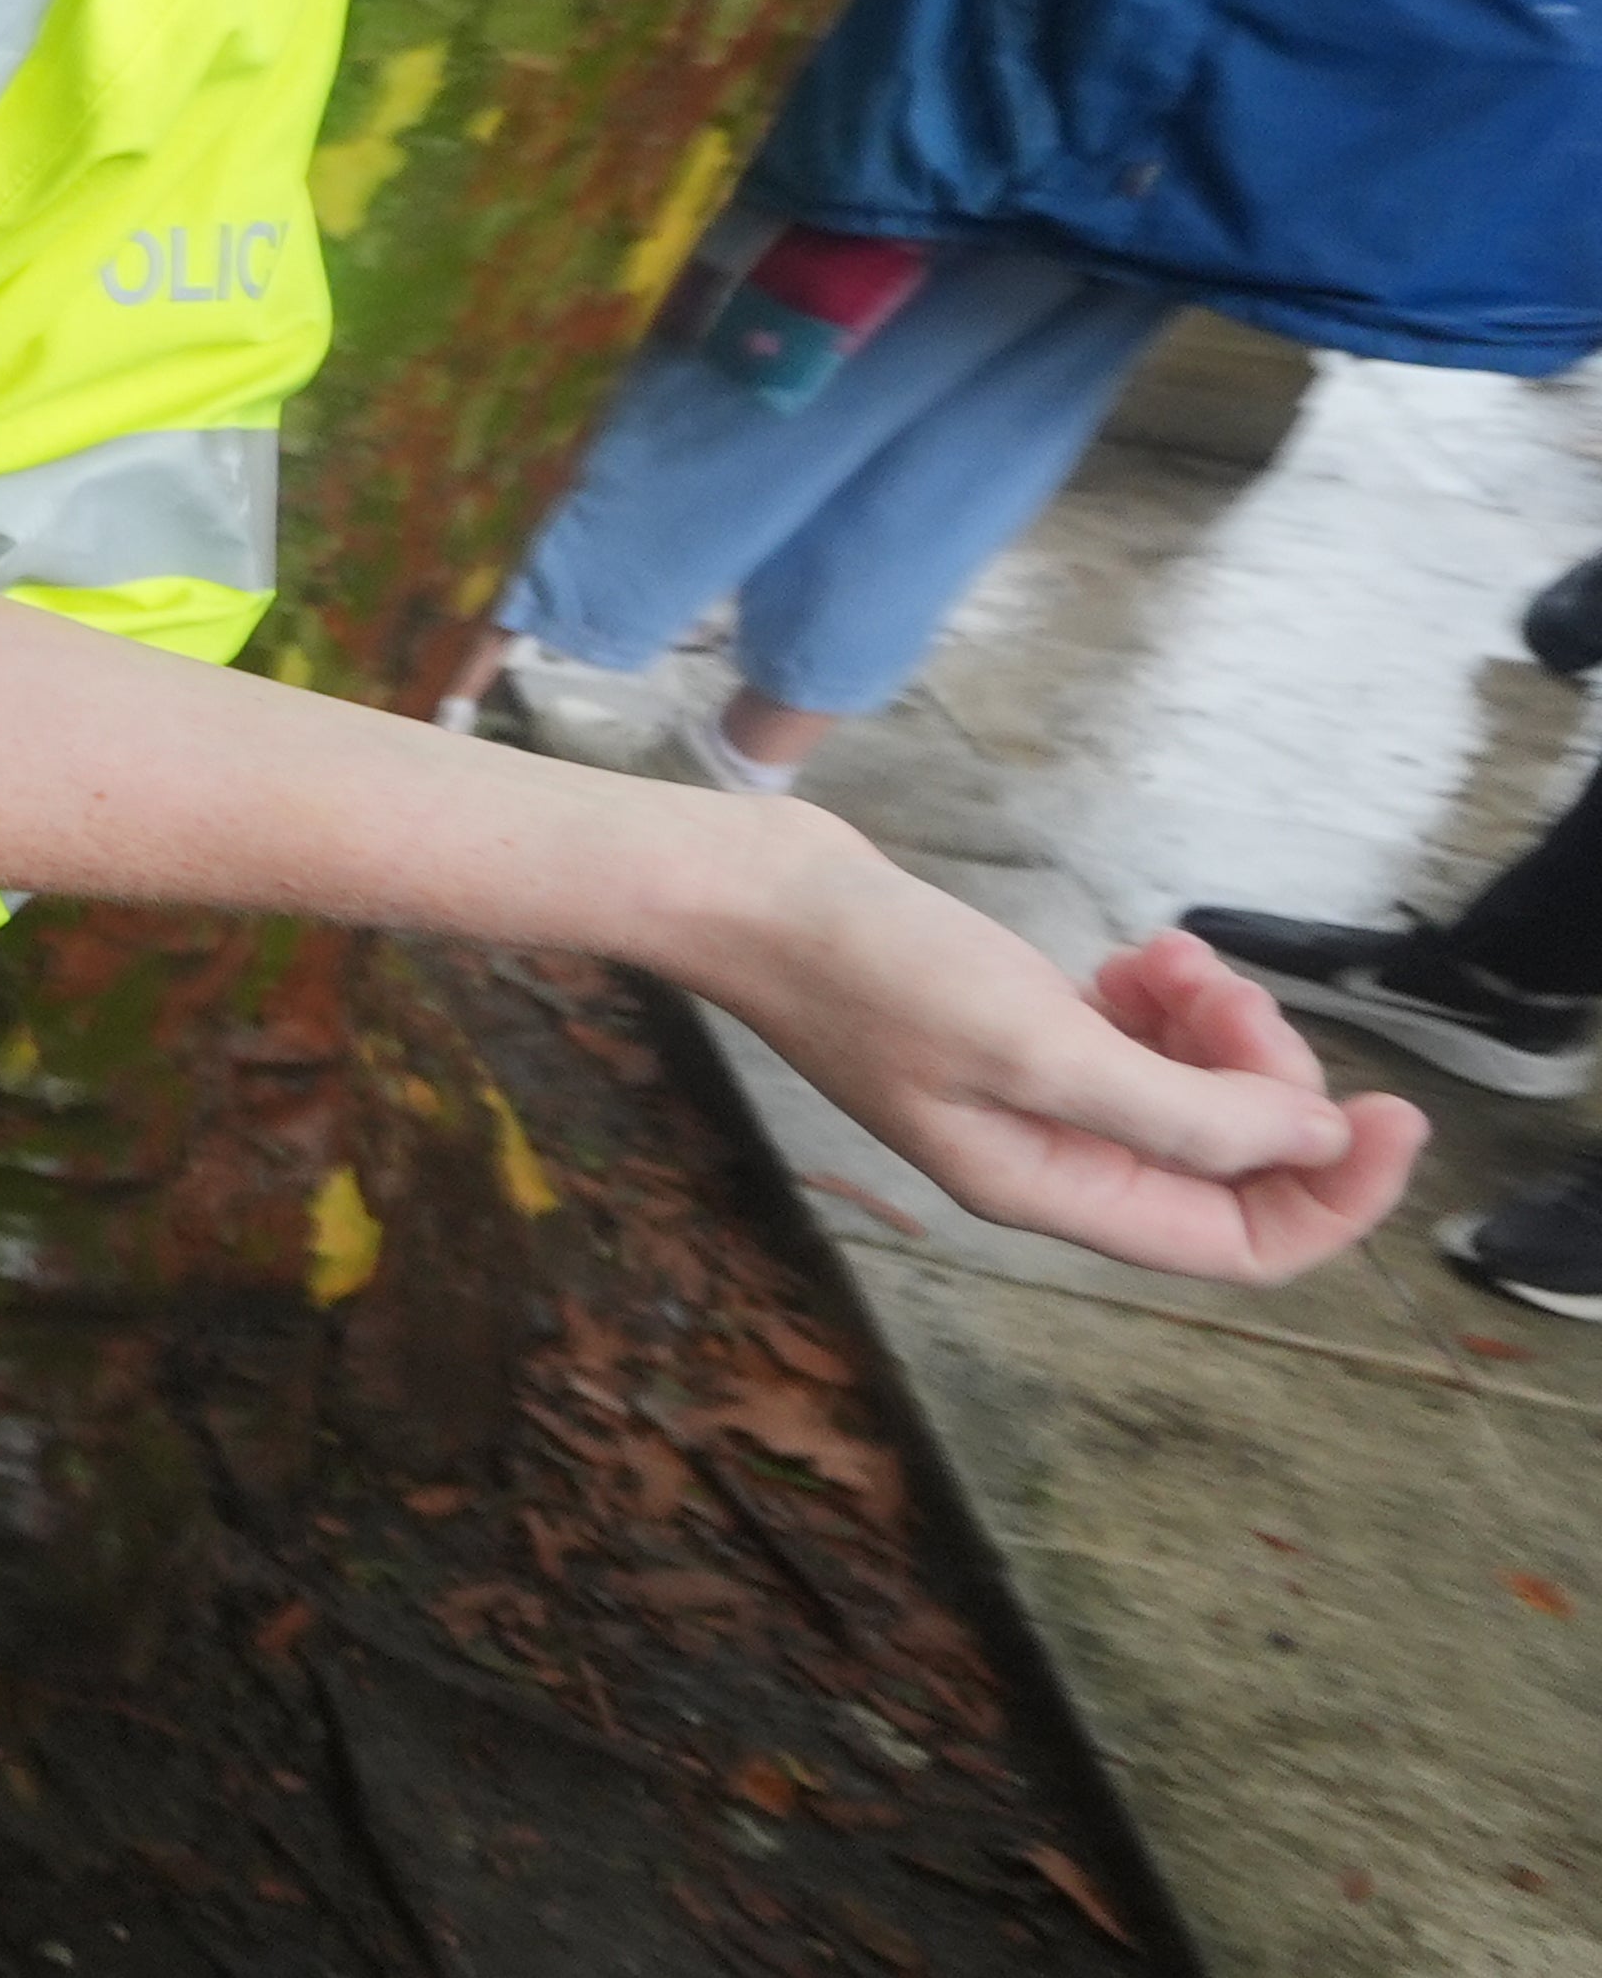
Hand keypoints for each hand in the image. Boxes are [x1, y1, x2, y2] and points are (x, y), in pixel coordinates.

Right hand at [696, 835, 1420, 1282]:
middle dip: (1262, 1081)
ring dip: (1214, 1031)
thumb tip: (1313, 1144)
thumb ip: (1181, 1110)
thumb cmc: (872, 972)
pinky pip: (1140, 1047)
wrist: (751, 894)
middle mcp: (1056, 1162)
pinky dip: (1164, 1004)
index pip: (1244, 1244)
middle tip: (1224, 992)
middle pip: (1228, 1165)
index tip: (1388, 1108)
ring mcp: (1037, 1098)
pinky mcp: (1021, 1035)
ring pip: (1190, 1097)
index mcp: (1055, 1192)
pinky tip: (1135, 955)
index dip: (1334, 1194)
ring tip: (1169, 958)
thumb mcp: (1037, 1045)